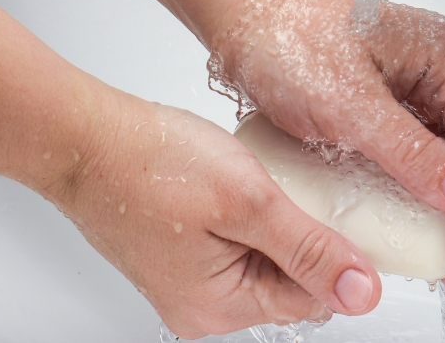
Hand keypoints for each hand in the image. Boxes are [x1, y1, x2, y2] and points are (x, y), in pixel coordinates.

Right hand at [48, 100, 384, 338]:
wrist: (82, 136)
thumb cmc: (149, 162)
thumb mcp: (250, 202)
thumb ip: (310, 249)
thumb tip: (362, 293)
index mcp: (220, 308)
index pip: (314, 297)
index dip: (338, 252)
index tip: (347, 210)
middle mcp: (201, 308)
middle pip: (290, 282)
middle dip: (303, 235)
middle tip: (292, 187)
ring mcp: (186, 284)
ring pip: (265, 260)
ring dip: (277, 222)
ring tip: (261, 182)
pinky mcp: (178, 257)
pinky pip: (236, 246)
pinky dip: (249, 217)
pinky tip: (240, 185)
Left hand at [203, 0, 444, 275]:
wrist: (241, 15)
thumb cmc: (287, 40)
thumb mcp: (348, 104)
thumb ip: (411, 151)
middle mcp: (444, 71)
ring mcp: (421, 88)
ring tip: (444, 253)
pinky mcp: (393, 105)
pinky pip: (428, 153)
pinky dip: (429, 191)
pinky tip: (416, 223)